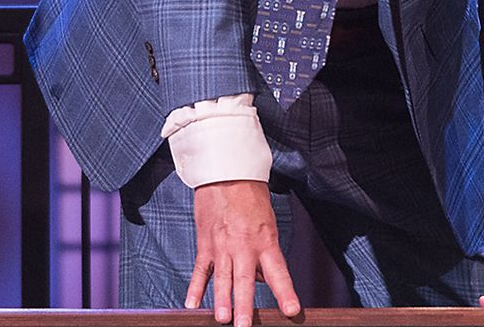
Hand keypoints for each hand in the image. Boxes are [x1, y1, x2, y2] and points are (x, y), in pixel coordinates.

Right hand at [187, 180, 299, 324]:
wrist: (226, 173)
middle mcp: (244, 246)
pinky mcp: (205, 244)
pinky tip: (191, 304)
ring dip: (221, 301)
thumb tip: (262, 279)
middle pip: (245, 281)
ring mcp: (222, 246)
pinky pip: (200, 270)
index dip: (285, 293)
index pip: (278, 272)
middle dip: (246, 306)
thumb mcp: (268, 222)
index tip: (292, 311)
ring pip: (222, 278)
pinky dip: (195, 288)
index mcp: (265, 240)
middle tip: (245, 326)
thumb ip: (265, 253)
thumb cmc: (251, 196)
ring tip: (222, 319)